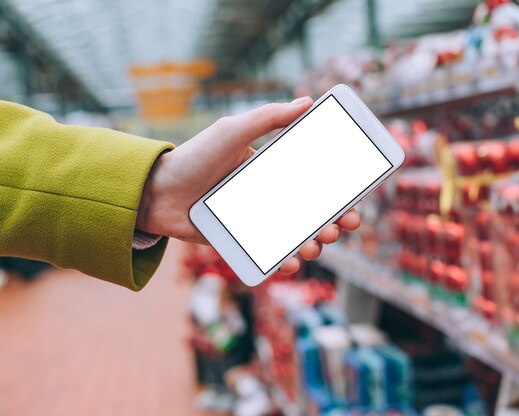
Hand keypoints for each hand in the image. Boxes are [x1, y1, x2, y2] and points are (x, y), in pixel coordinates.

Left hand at [137, 97, 360, 273]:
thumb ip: (269, 117)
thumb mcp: (233, 130)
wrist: (155, 192)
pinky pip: (268, 256)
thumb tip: (307, 101)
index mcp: (273, 171)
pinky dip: (283, 263)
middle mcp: (269, 198)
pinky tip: (291, 263)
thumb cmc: (194, 157)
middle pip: (312, 214)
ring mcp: (256, 222)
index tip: (355, 199)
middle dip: (334, 223)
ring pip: (295, 237)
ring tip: (316, 245)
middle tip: (343, 226)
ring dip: (314, 244)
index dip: (339, 193)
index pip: (315, 183)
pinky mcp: (240, 243)